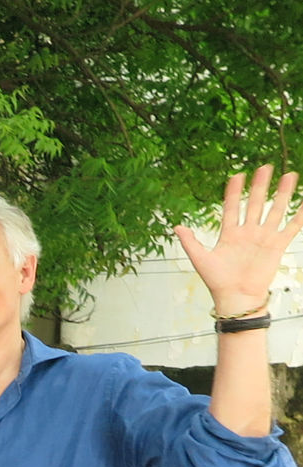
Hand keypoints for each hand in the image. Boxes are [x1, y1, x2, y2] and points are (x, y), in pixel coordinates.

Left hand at [176, 165, 301, 316]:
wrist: (236, 298)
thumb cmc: (217, 282)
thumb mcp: (200, 260)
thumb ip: (190, 242)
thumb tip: (177, 226)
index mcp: (229, 234)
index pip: (232, 207)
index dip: (234, 191)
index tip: (237, 174)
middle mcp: (248, 232)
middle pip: (255, 203)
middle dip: (260, 186)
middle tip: (265, 167)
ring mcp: (264, 238)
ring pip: (275, 210)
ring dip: (282, 193)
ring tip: (289, 175)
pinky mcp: (277, 246)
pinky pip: (291, 227)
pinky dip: (300, 215)